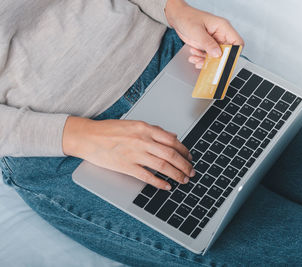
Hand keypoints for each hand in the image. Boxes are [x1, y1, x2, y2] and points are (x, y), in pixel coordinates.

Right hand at [62, 116, 194, 189]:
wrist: (87, 137)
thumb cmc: (109, 130)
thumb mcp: (134, 124)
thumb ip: (154, 130)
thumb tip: (173, 136)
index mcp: (145, 128)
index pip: (172, 141)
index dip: (184, 151)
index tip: (190, 157)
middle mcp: (142, 140)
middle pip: (171, 154)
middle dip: (185, 165)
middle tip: (191, 172)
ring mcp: (135, 154)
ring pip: (163, 165)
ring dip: (176, 174)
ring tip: (183, 180)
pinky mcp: (126, 166)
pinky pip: (147, 176)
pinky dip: (159, 182)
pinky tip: (167, 186)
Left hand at [165, 0, 243, 68]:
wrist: (177, 17)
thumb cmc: (187, 17)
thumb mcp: (197, 31)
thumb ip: (208, 43)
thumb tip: (218, 54)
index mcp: (223, 27)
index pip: (237, 42)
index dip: (234, 53)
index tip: (224, 60)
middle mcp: (220, 35)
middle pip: (227, 53)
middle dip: (217, 60)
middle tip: (207, 63)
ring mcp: (214, 41)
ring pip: (216, 57)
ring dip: (206, 60)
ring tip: (196, 58)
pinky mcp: (207, 46)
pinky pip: (208, 57)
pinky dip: (201, 59)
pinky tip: (194, 56)